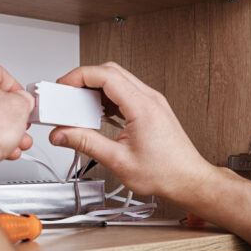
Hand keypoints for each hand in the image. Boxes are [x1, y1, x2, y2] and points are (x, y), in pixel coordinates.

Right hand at [49, 62, 214, 203]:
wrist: (187, 179)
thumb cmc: (164, 173)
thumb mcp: (118, 161)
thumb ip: (86, 144)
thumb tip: (62, 134)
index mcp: (142, 107)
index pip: (105, 75)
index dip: (79, 76)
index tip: (63, 86)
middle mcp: (149, 99)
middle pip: (110, 71)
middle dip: (83, 79)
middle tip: (66, 95)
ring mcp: (151, 101)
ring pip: (117, 79)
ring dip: (95, 88)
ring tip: (78, 107)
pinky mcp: (151, 108)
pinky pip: (125, 92)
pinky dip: (106, 97)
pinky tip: (97, 114)